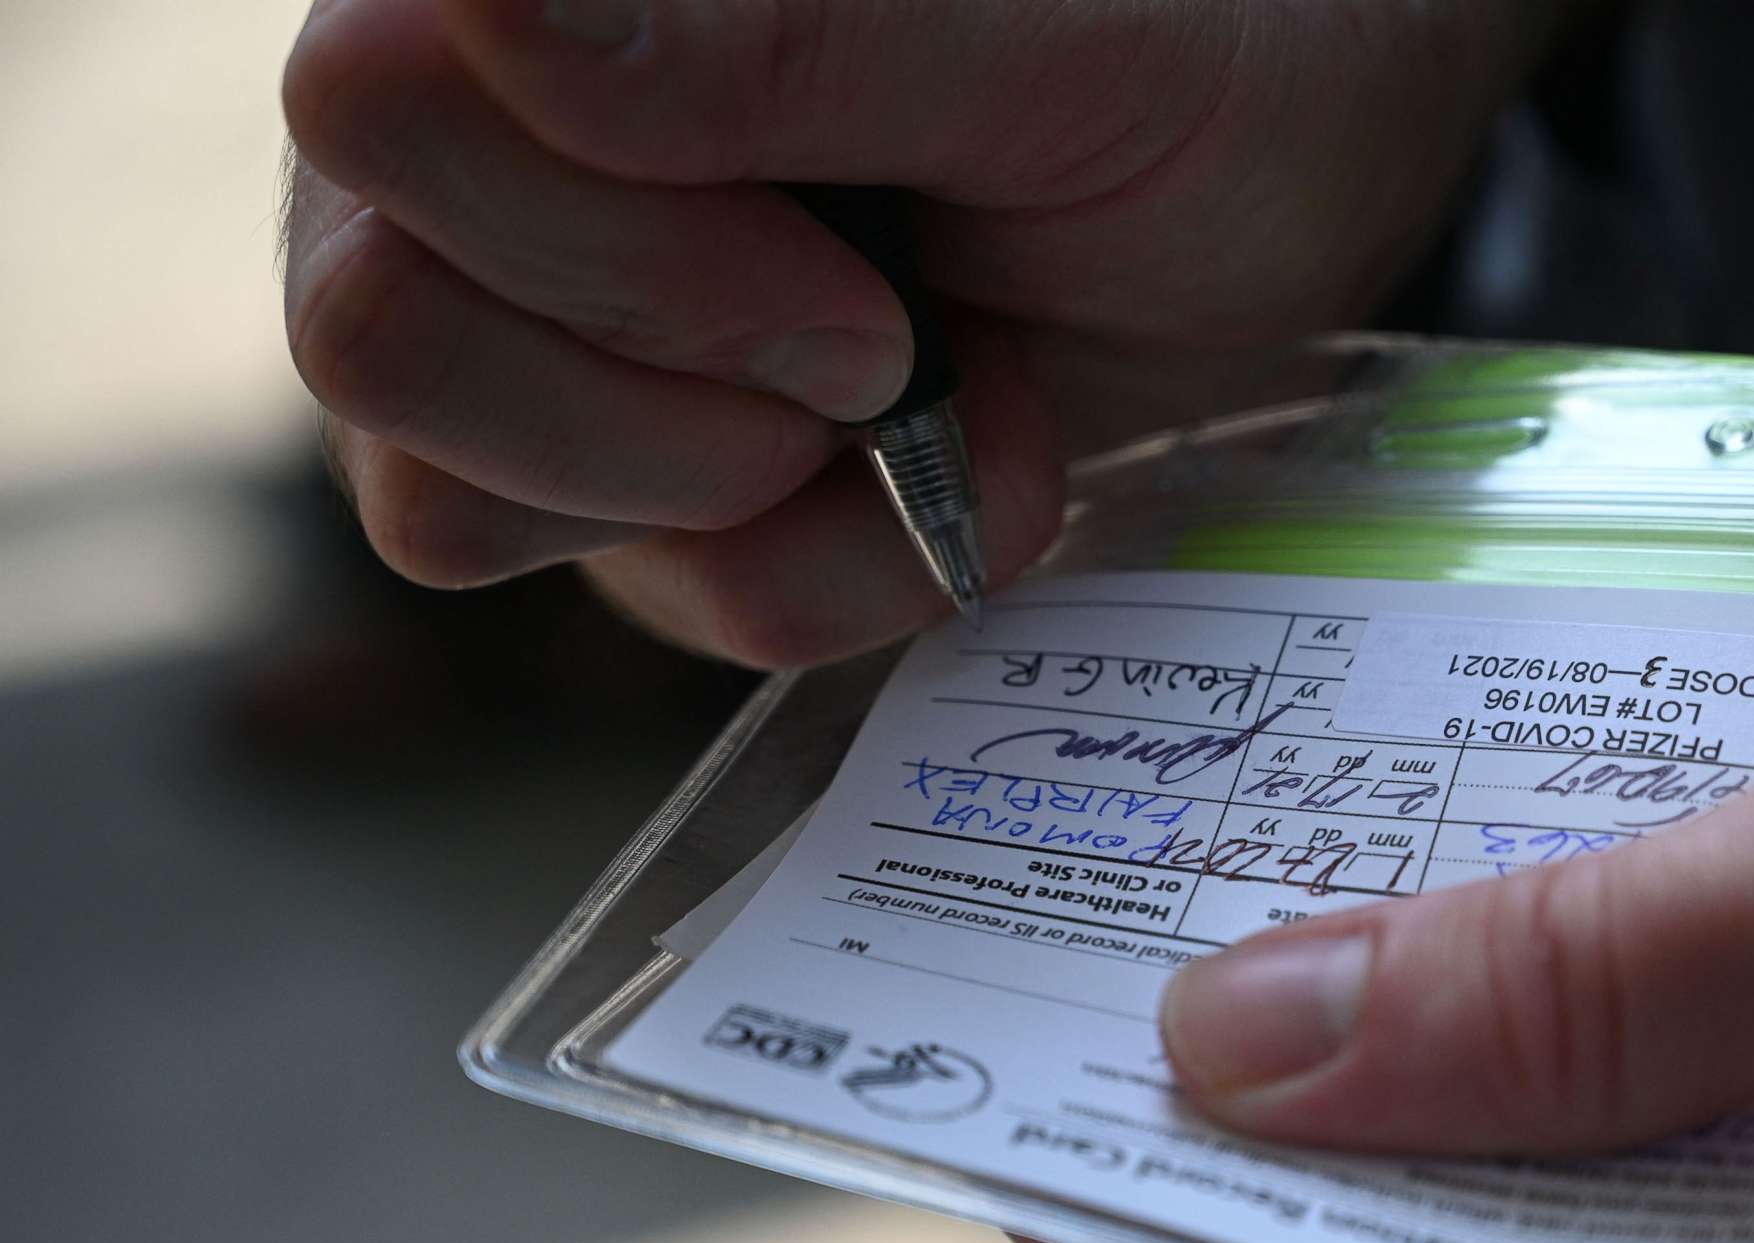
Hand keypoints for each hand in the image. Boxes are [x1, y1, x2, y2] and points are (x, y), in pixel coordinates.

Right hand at [281, 0, 1553, 663]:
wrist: (1299, 189)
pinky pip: (631, 598)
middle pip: (377, 334)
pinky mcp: (623, 478)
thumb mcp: (1042, 37)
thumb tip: (491, 20)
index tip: (857, 263)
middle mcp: (483, 137)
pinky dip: (814, 575)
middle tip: (892, 335)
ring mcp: (531, 323)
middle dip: (686, 378)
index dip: (610, 241)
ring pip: (445, 502)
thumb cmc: (1198, 56)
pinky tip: (924, 471)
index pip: (379, 113)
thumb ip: (780, 29)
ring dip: (740, 492)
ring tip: (916, 393)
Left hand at [1035, 453, 1753, 1242]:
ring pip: (1610, 1220)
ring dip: (1437, 1088)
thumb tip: (1250, 1057)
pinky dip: (1581, 1037)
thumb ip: (1583, 995)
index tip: (1031, 1129)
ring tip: (1246, 963)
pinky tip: (1478, 930)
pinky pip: (1717, 1134)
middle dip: (1308, 1168)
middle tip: (1096, 1019)